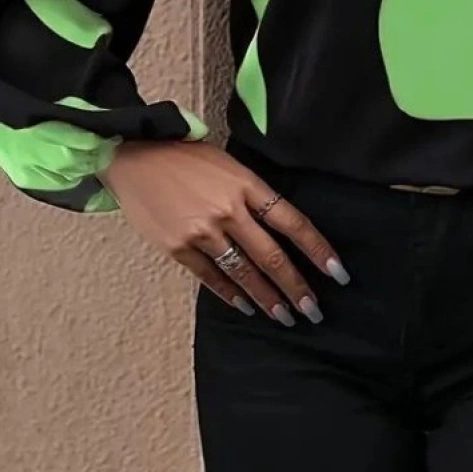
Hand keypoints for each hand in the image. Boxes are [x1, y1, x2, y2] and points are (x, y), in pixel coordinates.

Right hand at [100, 139, 349, 325]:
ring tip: (285, 316)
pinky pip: (211, 277)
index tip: (337, 273)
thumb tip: (280, 228)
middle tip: (314, 311)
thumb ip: (254, 195)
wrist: (135, 156)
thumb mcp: (230, 165)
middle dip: (296, 287)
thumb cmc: (186, 158)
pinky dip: (231, 294)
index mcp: (247, 185)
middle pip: (272, 256)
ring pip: (244, 273)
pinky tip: (247, 306)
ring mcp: (202, 231)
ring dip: (268, 298)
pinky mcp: (177, 247)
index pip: (293, 222)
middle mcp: (228, 210)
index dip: (318, 250)